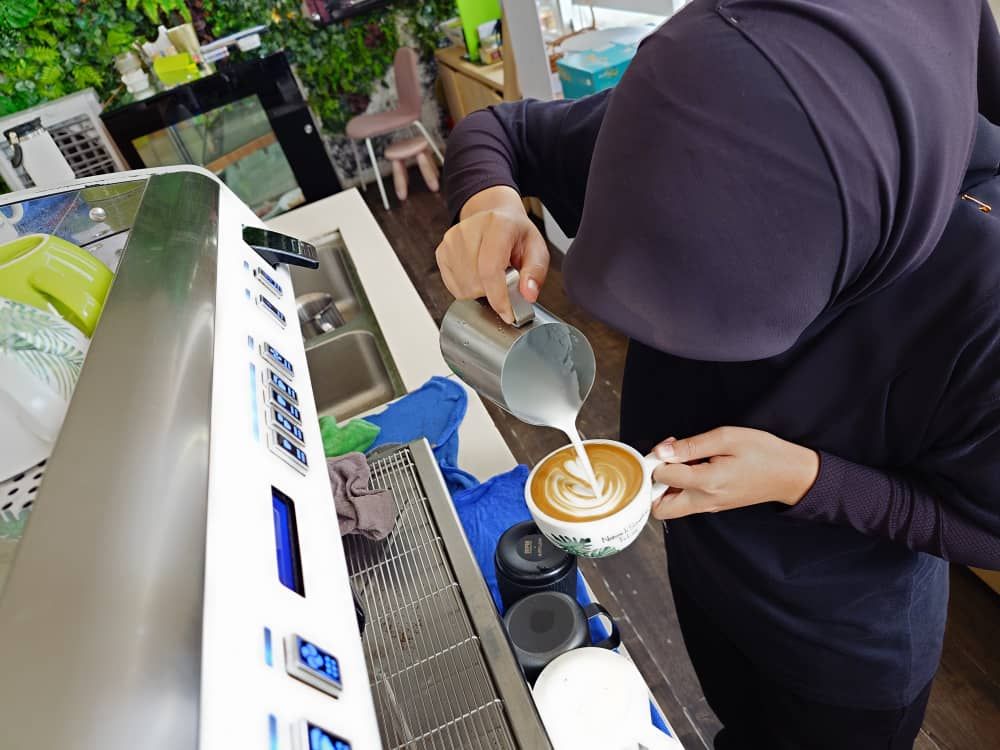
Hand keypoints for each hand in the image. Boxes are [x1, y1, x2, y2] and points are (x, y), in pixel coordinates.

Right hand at [435, 185, 549, 323]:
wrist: (495, 215)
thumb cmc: (516, 233)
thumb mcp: (536, 248)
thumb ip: (535, 272)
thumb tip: (528, 295)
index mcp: (498, 225)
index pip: (491, 268)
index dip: (499, 297)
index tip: (508, 314)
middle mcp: (470, 229)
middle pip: (477, 282)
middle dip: (494, 292)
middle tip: (504, 279)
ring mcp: (452, 240)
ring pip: (464, 288)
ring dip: (480, 291)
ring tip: (491, 274)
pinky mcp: (442, 251)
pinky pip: (453, 287)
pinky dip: (468, 289)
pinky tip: (478, 275)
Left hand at [649, 427, 818, 520]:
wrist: (791, 475)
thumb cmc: (763, 452)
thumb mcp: (727, 438)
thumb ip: (691, 445)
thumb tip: (662, 452)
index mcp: (707, 482)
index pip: (662, 477)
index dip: (657, 459)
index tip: (665, 446)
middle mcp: (705, 500)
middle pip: (660, 508)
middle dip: (653, 486)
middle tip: (665, 462)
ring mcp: (710, 507)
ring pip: (672, 508)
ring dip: (667, 487)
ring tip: (683, 462)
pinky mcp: (714, 506)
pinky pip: (687, 504)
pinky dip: (681, 488)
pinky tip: (694, 467)